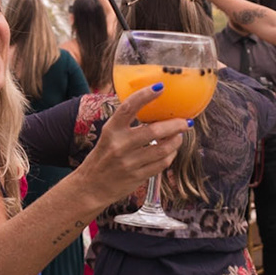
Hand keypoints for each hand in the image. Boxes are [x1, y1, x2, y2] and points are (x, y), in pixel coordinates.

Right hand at [76, 87, 189, 201]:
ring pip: (162, 148)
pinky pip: (161, 164)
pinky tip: (171, 151)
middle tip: (185, 121)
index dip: (144, 95)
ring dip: (176, 140)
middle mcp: (120, 146)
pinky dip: (170, 155)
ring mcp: (129, 163)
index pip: (128, 108)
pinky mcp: (138, 177)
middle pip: (154, 131)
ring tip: (179, 135)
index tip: (160, 87)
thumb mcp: (108, 136)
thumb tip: (150, 106)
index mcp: (111, 130)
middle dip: (175, 124)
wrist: (90, 188)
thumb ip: (125, 124)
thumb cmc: (102, 158)